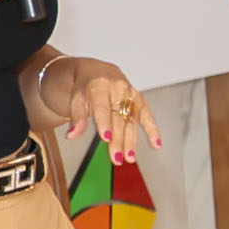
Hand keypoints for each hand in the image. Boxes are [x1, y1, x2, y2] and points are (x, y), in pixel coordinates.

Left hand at [27, 56, 156, 167]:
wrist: (98, 72)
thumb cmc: (86, 87)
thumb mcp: (76, 99)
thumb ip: (76, 117)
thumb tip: (72, 134)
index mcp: (100, 85)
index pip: (103, 107)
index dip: (105, 123)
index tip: (106, 138)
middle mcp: (118, 88)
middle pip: (118, 118)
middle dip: (118, 139)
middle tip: (116, 157)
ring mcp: (131, 94)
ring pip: (132, 120)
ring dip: (132, 140)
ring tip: (129, 157)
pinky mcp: (140, 100)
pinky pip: (147, 116)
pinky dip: (152, 130)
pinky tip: (156, 143)